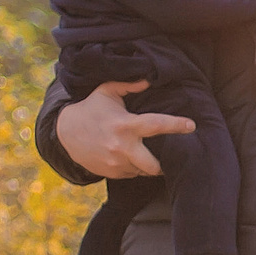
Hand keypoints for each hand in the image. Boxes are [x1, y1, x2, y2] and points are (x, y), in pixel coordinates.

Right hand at [56, 81, 193, 178]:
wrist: (64, 133)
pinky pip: (132, 174)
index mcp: (125, 125)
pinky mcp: (111, 173)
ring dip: (148, 165)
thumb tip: (149, 79)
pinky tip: (129, 157)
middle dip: (164, 165)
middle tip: (170, 157)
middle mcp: (122, 147)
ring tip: (144, 153)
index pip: (156, 125)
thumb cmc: (91, 109)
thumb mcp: (106, 92)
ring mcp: (116, 163)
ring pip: (144, 171)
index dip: (176, 125)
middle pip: (154, 166)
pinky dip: (135, 168)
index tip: (192, 125)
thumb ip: (129, 85)